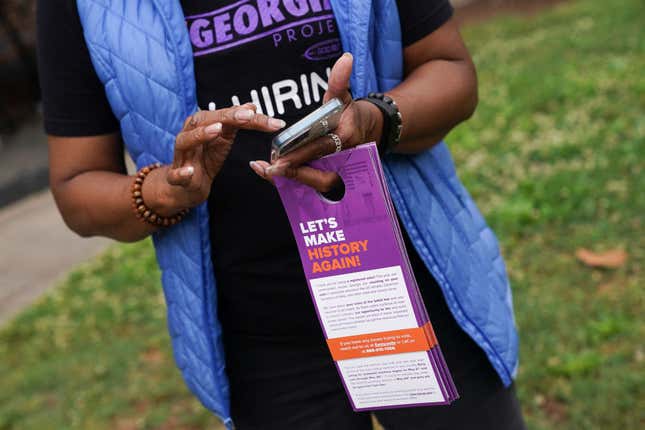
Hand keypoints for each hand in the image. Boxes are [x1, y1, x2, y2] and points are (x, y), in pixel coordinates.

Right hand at [143, 104, 284, 214]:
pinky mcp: (176, 176)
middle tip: (248, 116)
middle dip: (227, 117)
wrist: (188, 185)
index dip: (249, 116)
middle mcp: (190, 134)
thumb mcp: (225, 139)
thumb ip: (236, 123)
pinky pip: (176, 174)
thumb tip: (251, 106)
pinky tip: (190, 171)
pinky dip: (182, 172)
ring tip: (217, 130)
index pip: (227, 115)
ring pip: (185, 141)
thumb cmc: (206, 157)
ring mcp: (182, 155)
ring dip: (200, 135)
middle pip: (205, 121)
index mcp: (203, 124)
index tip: (273, 122)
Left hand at [249, 53, 382, 191]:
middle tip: (269, 169)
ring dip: (289, 180)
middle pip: (320, 175)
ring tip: (264, 171)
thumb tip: (346, 58)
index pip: (320, 148)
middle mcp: (344, 160)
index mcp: (346, 138)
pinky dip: (290, 182)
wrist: (368, 132)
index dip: (300, 156)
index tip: (280, 159)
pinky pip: (311, 186)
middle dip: (294, 174)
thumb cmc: (350, 113)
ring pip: (315, 185)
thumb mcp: (344, 96)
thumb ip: (340, 80)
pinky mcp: (330, 178)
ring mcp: (339, 172)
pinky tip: (270, 175)